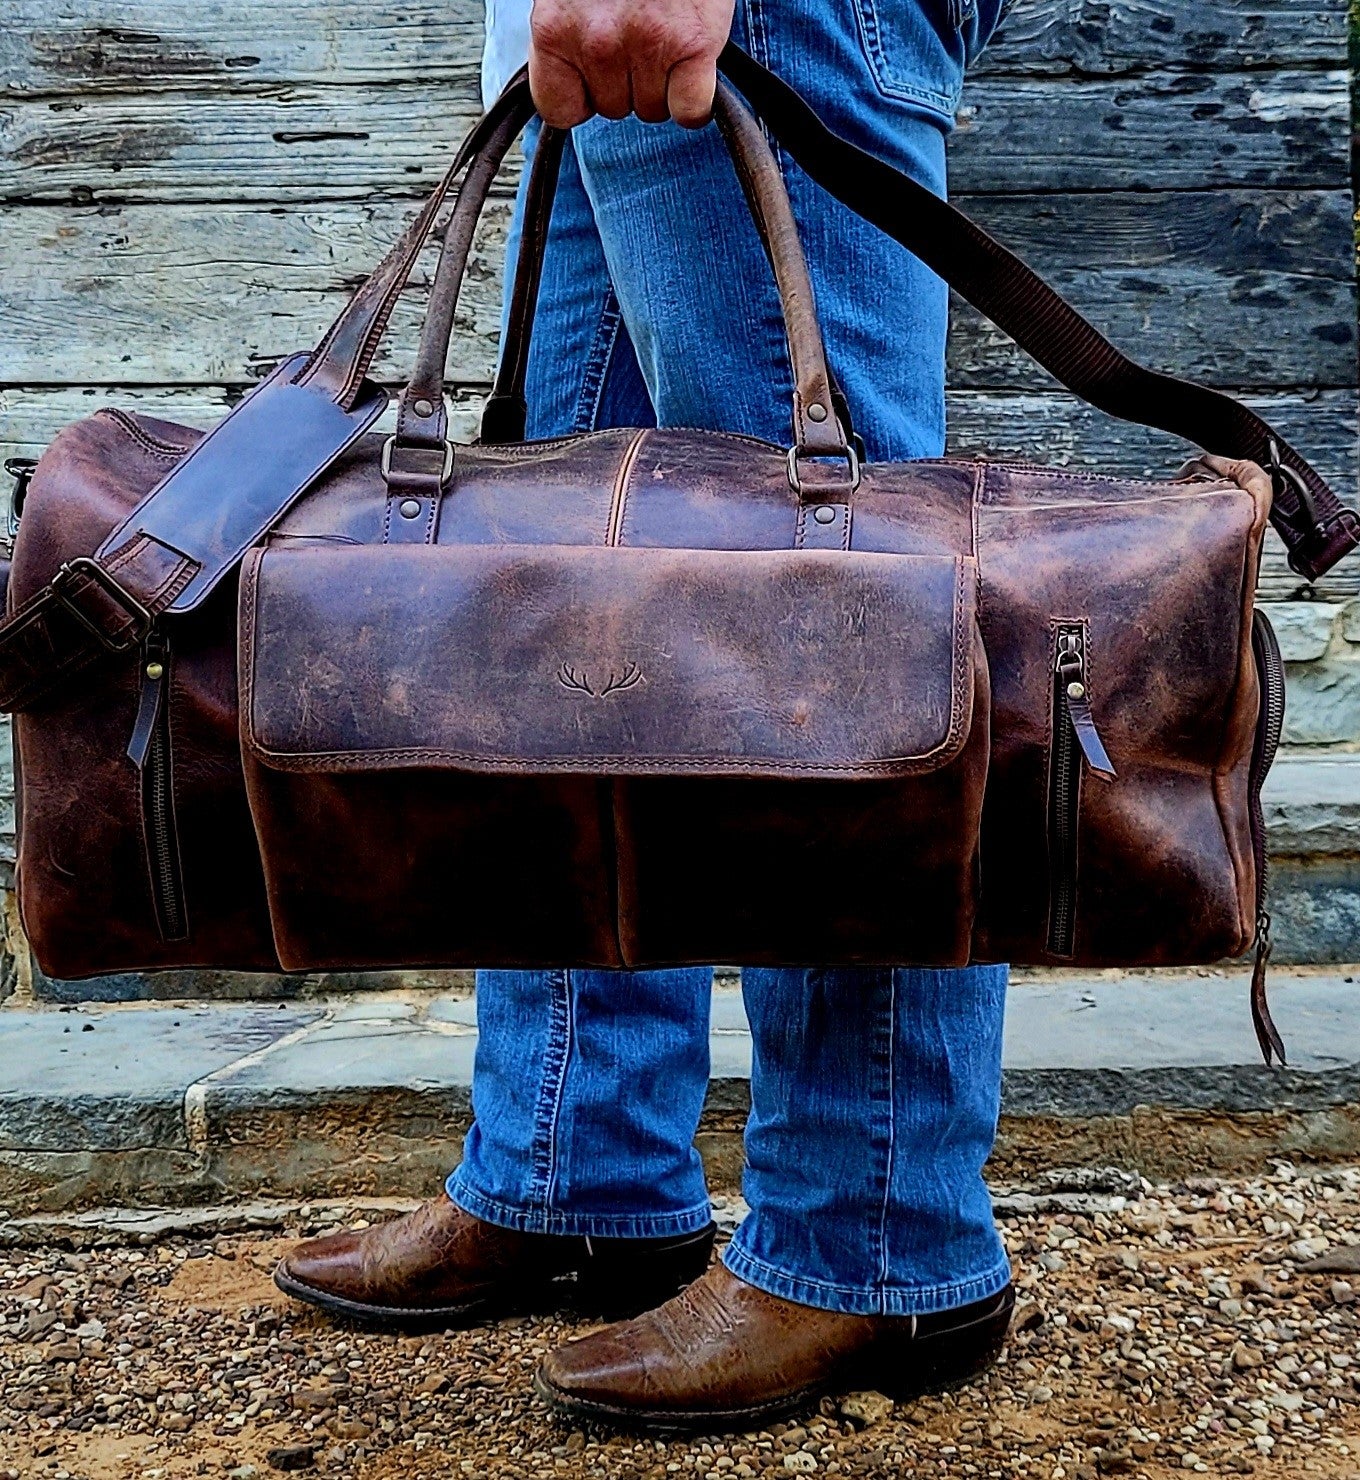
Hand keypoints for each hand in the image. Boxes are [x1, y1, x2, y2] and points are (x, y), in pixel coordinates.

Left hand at [528, 0, 736, 129]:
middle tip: (638, 35)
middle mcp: (596, 43)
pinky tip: (691, 65)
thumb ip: (567, 36)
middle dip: (627, 81)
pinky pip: (691, 110)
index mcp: (555, 28)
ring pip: (653, 110)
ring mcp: (646, 45)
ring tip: (664, 34)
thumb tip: (574, 83)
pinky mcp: (692, 45)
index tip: (593, 81)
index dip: (581, 97)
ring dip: (662, 84)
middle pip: (613, 109)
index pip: (558, 110)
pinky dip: (694, 99)